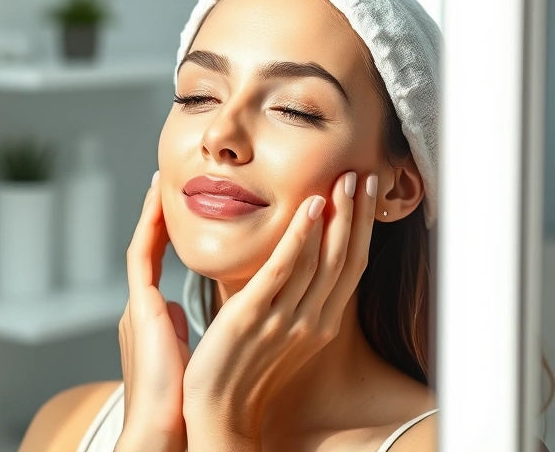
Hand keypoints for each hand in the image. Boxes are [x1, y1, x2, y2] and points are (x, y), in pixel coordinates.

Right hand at [115, 173, 191, 451]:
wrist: (161, 428)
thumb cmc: (178, 404)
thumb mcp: (179, 358)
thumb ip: (173, 332)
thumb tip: (175, 314)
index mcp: (149, 319)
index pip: (154, 266)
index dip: (160, 236)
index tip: (167, 210)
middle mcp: (139, 306)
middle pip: (146, 249)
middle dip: (151, 215)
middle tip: (160, 181)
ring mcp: (136, 304)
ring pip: (144, 245)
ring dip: (151, 211)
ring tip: (159, 180)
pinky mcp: (139, 306)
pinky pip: (142, 253)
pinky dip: (150, 226)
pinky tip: (158, 199)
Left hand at [182, 172, 375, 447]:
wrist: (217, 409)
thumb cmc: (243, 369)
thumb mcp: (280, 331)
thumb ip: (290, 299)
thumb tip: (294, 262)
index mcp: (319, 325)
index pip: (350, 268)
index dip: (362, 230)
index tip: (367, 195)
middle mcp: (311, 321)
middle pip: (344, 259)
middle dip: (357, 215)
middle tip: (363, 175)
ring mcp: (285, 319)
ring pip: (320, 260)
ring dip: (335, 216)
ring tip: (342, 180)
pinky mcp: (253, 315)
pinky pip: (282, 271)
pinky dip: (299, 238)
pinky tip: (309, 209)